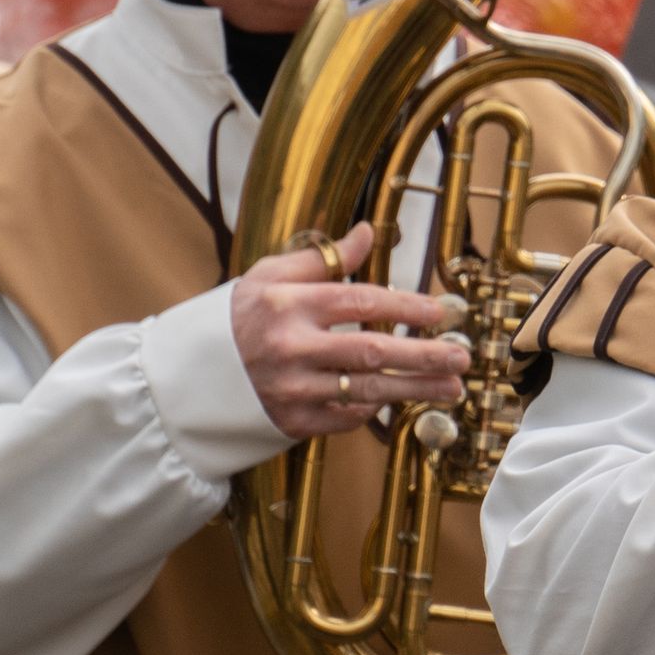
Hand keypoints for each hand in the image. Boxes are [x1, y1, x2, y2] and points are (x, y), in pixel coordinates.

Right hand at [229, 223, 471, 438]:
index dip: (406, 307)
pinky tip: (398, 399)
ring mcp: (292, 388)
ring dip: (417, 389)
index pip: (359, 302)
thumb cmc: (239, 317)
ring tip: (453, 386)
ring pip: (368, 390)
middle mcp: (291, 347)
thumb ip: (323, 258)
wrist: (192, 374)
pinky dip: (373, 408)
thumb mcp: (271, 275)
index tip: (441, 312)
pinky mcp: (292, 421)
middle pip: (372, 351)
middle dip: (425, 355)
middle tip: (463, 356)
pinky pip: (346, 417)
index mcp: (287, 304)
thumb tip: (368, 233)